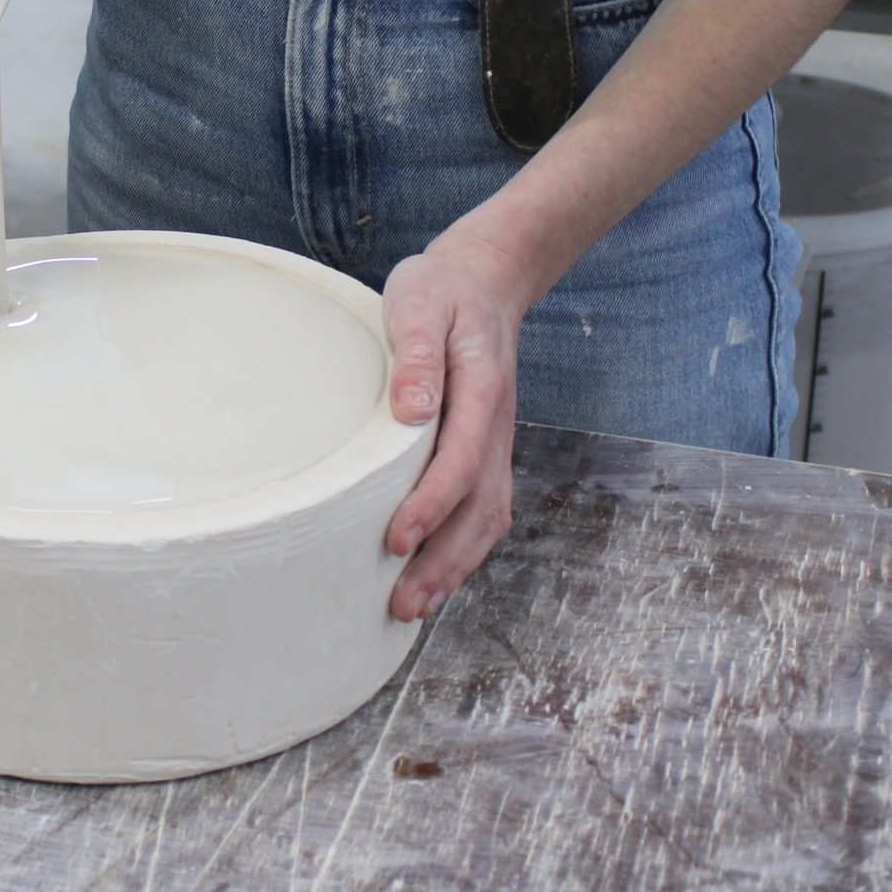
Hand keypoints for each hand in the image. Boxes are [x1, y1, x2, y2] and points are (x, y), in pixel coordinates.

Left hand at [380, 226, 534, 621]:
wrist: (483, 282)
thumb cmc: (441, 292)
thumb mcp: (420, 302)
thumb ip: (418, 354)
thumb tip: (413, 412)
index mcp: (481, 391)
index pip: (461, 462)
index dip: (431, 506)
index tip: (395, 539)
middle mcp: (496, 427)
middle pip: (481, 508)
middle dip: (444, 561)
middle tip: (402, 603)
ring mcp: (496, 444)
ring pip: (487, 519)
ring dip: (454, 568)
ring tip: (412, 608)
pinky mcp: (486, 453)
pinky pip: (484, 511)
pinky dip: (463, 552)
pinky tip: (433, 578)